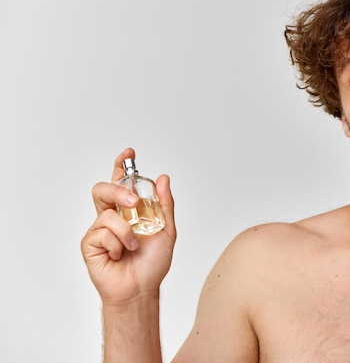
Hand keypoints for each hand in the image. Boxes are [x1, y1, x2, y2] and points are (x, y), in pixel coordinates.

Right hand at [81, 148, 176, 305]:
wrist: (141, 289)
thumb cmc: (152, 263)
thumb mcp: (166, 230)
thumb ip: (164, 204)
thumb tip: (163, 178)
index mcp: (129, 211)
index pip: (122, 183)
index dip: (121, 166)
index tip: (129, 153)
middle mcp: (112, 216)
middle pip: (103, 189)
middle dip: (119, 190)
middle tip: (134, 203)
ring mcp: (99, 229)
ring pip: (107, 213)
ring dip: (126, 231)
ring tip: (133, 246)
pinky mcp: (90, 243)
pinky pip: (102, 233)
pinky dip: (117, 244)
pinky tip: (119, 256)